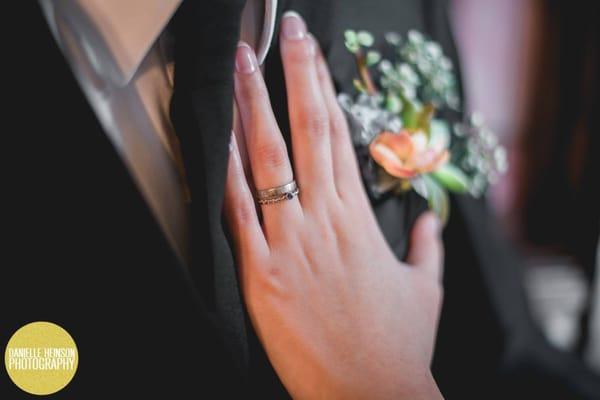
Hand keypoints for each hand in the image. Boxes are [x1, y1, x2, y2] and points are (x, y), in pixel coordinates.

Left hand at [225, 12, 443, 399]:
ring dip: (254, 109)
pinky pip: (239, 213)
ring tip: (242, 67)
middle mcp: (325, 221)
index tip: (314, 55)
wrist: (370, 394)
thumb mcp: (424, 288)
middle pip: (308, 132)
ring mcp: (291, 244)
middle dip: (295, 76)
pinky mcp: (262, 273)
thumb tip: (430, 219)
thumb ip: (427, 246)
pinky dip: (227, 174)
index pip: (340, 137)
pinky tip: (219, 139)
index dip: (325, 90)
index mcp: (360, 220)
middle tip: (284, 34)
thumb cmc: (397, 344)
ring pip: (269, 162)